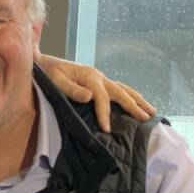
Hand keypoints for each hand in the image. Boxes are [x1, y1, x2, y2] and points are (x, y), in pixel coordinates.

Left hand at [35, 54, 154, 131]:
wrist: (42, 63)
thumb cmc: (46, 73)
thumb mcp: (55, 81)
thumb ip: (71, 89)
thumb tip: (90, 96)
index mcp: (89, 76)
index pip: (102, 97)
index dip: (105, 113)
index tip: (106, 129)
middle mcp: (98, 76)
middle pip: (120, 92)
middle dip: (134, 105)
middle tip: (146, 118)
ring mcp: (100, 78)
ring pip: (123, 89)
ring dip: (137, 100)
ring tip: (151, 111)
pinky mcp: (98, 82)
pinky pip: (118, 89)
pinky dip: (129, 96)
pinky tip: (135, 103)